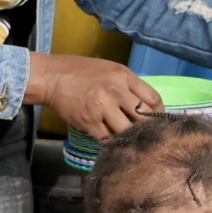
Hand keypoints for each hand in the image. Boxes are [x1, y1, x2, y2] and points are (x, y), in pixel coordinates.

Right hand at [26, 54, 164, 136]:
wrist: (52, 77)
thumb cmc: (83, 72)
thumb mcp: (111, 70)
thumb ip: (130, 86)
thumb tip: (148, 107)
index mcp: (124, 76)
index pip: (153, 99)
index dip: (159, 113)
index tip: (158, 121)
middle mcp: (115, 91)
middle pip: (144, 118)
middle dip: (146, 127)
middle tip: (146, 133)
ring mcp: (102, 107)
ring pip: (127, 131)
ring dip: (129, 136)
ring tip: (128, 138)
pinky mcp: (89, 122)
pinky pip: (108, 139)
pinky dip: (112, 142)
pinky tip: (112, 140)